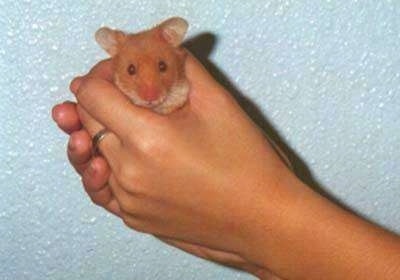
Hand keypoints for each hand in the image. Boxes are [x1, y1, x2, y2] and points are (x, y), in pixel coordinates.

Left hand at [52, 57, 284, 278]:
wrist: (262, 218)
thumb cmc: (247, 162)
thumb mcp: (219, 103)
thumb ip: (184, 68)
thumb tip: (162, 50)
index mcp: (147, 139)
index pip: (91, 95)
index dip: (101, 74)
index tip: (120, 71)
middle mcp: (129, 173)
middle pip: (86, 123)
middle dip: (98, 100)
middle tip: (122, 91)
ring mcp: (128, 201)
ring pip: (92, 155)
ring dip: (98, 133)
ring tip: (117, 122)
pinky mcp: (135, 218)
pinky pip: (102, 187)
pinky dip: (104, 166)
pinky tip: (115, 157)